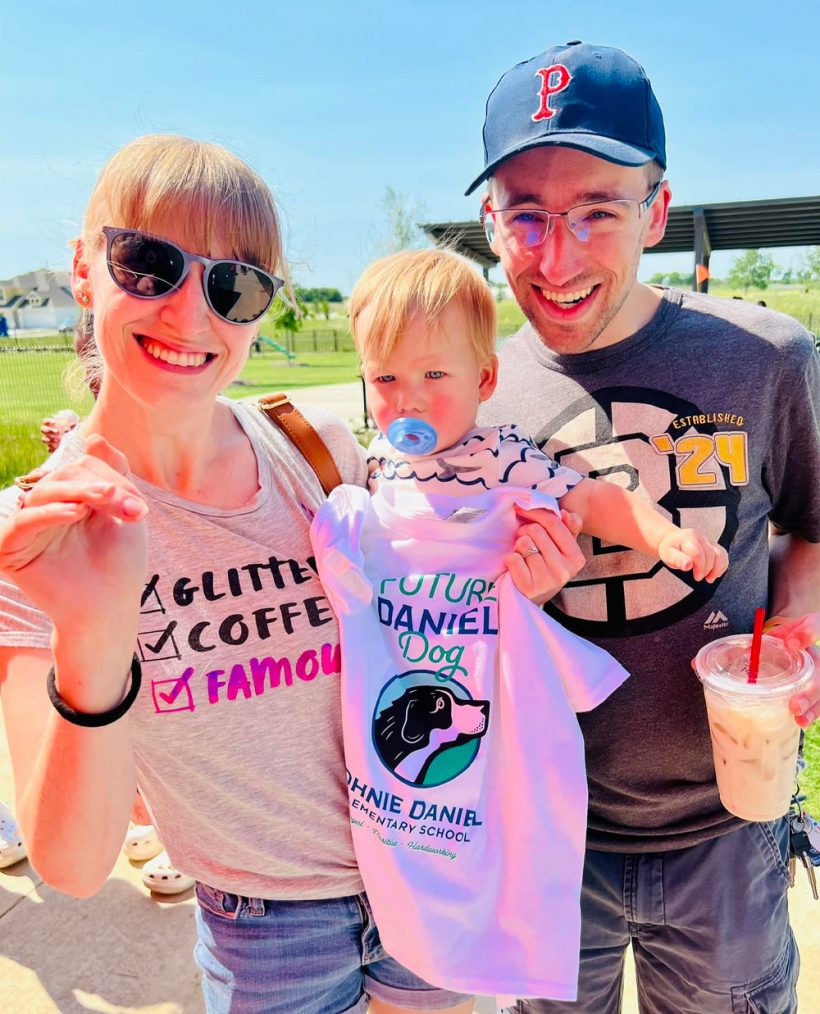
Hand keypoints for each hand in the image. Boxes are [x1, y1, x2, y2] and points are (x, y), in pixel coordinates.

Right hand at [0, 435, 148, 632]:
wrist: (111, 608)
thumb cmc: (120, 565)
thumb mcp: (124, 512)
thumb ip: (112, 475)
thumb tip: (94, 437)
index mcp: (69, 499)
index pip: (82, 470)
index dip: (109, 481)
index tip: (140, 509)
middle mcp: (44, 510)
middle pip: (62, 477)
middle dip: (96, 487)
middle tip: (126, 504)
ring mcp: (27, 529)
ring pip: (43, 494)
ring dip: (76, 493)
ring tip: (102, 501)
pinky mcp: (12, 551)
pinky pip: (22, 522)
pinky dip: (48, 513)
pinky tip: (74, 513)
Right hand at [40, 410, 79, 452]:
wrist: (76, 439)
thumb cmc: (72, 429)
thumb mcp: (73, 426)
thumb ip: (72, 426)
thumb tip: (71, 426)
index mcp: (51, 425)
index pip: (45, 421)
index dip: (48, 421)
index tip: (55, 422)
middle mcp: (48, 432)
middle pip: (43, 430)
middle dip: (49, 430)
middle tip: (57, 432)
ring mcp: (49, 439)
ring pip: (44, 439)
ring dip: (48, 439)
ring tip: (56, 440)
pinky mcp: (52, 447)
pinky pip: (49, 448)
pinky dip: (51, 448)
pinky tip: (56, 448)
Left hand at [504, 507, 584, 605]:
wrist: (531, 600)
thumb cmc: (545, 569)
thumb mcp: (561, 551)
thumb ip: (568, 530)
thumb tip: (565, 513)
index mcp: (576, 558)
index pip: (555, 523)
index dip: (535, 512)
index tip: (521, 509)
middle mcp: (564, 571)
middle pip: (536, 531)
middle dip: (525, 531)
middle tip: (522, 540)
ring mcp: (547, 581)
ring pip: (523, 543)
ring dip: (518, 547)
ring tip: (522, 556)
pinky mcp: (528, 588)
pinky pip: (513, 558)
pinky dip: (510, 559)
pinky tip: (516, 568)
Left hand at [657, 528, 727, 581]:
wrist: (673, 540)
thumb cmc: (670, 549)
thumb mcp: (667, 555)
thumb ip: (676, 560)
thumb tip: (688, 565)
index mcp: (688, 537)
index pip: (698, 553)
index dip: (700, 567)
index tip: (696, 577)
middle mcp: (700, 536)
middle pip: (710, 555)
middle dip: (706, 570)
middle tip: (698, 577)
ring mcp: (708, 540)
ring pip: (720, 554)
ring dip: (717, 569)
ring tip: (709, 578)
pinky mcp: (714, 545)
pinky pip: (723, 555)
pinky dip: (722, 566)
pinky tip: (715, 573)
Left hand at [767, 614, 819, 727]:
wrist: (804, 639)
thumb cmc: (792, 636)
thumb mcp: (782, 631)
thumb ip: (767, 639)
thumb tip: (747, 651)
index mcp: (811, 633)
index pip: (816, 625)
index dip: (806, 633)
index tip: (791, 644)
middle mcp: (818, 655)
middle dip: (810, 690)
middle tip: (795, 704)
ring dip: (812, 706)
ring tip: (799, 717)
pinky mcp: (818, 687)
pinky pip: (819, 701)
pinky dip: (812, 712)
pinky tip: (801, 721)